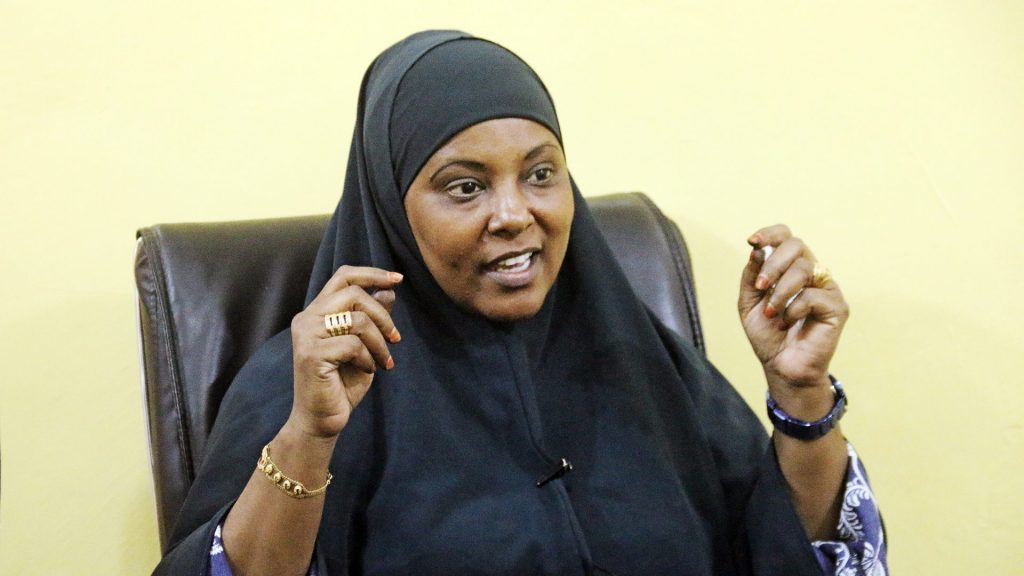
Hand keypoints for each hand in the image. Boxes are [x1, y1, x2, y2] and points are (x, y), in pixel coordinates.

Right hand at [289, 266, 402, 439]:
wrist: (323, 418)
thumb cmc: (343, 382)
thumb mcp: (365, 345)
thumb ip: (372, 318)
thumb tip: (389, 290)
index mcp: (317, 312)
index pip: (343, 276)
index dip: (372, 274)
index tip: (397, 279)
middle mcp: (307, 318)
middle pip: (354, 293)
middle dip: (382, 315)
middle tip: (396, 338)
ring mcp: (306, 335)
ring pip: (357, 319)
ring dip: (379, 341)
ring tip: (384, 360)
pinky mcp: (311, 353)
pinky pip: (353, 344)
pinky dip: (369, 357)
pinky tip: (368, 369)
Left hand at [738, 225, 848, 399]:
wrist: (781, 366)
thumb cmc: (767, 334)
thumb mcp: (748, 303)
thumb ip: (751, 276)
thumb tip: (756, 251)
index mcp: (790, 267)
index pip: (786, 236)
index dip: (770, 234)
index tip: (752, 242)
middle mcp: (812, 272)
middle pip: (796, 245)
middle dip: (772, 264)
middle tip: (760, 287)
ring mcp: (827, 287)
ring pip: (803, 269)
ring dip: (780, 291)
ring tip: (771, 312)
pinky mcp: (837, 306)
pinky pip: (813, 295)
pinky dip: (793, 309)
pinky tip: (787, 322)